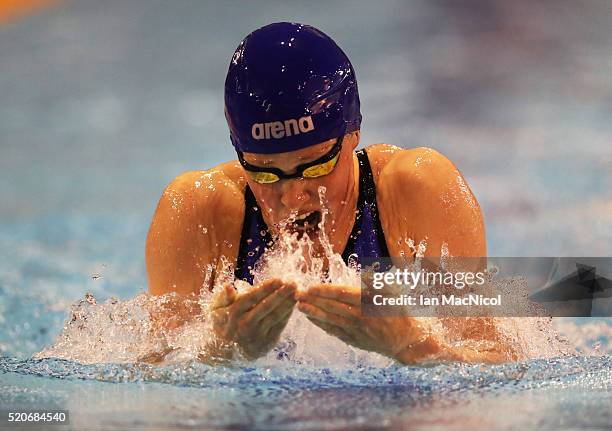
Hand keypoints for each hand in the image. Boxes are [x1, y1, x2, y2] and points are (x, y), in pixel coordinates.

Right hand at [208, 278, 296, 359]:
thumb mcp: (216, 310)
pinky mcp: (266, 342)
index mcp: (233, 313)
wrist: (224, 352)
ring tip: (297, 292)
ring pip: (275, 316)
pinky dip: (287, 314)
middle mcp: (245, 324)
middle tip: (293, 283)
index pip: (252, 298)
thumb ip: (224, 297)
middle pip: (266, 306)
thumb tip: (228, 286)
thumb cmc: (222, 323)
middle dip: (281, 294)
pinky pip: (280, 326)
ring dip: (288, 303)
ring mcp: (257, 335)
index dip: (266, 288)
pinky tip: (293, 304)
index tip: (279, 279)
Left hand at [296, 284, 441, 362]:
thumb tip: (364, 276)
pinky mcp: (355, 341)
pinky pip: (335, 332)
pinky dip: (322, 325)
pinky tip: (312, 320)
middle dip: (312, 300)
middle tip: (297, 294)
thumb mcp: (393, 293)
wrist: (408, 342)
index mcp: (368, 302)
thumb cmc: (401, 312)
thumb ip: (376, 284)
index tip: (310, 287)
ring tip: (299, 307)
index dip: (323, 291)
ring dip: (313, 313)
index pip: (341, 294)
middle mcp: (360, 316)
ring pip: (330, 320)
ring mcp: (356, 330)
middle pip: (331, 307)